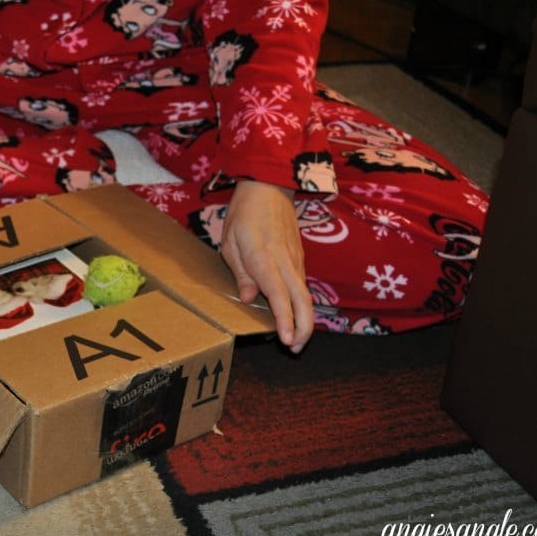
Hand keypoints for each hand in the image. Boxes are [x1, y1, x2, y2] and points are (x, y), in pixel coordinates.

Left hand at [220, 180, 313, 352]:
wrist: (269, 187)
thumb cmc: (244, 214)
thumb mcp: (230, 242)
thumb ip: (241, 273)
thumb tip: (250, 299)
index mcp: (264, 259)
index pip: (279, 295)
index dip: (284, 320)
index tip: (287, 340)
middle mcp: (285, 262)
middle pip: (303, 300)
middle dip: (304, 328)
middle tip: (295, 348)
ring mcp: (296, 260)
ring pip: (306, 295)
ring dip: (305, 319)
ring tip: (296, 339)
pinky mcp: (299, 258)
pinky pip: (302, 285)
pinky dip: (302, 304)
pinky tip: (294, 314)